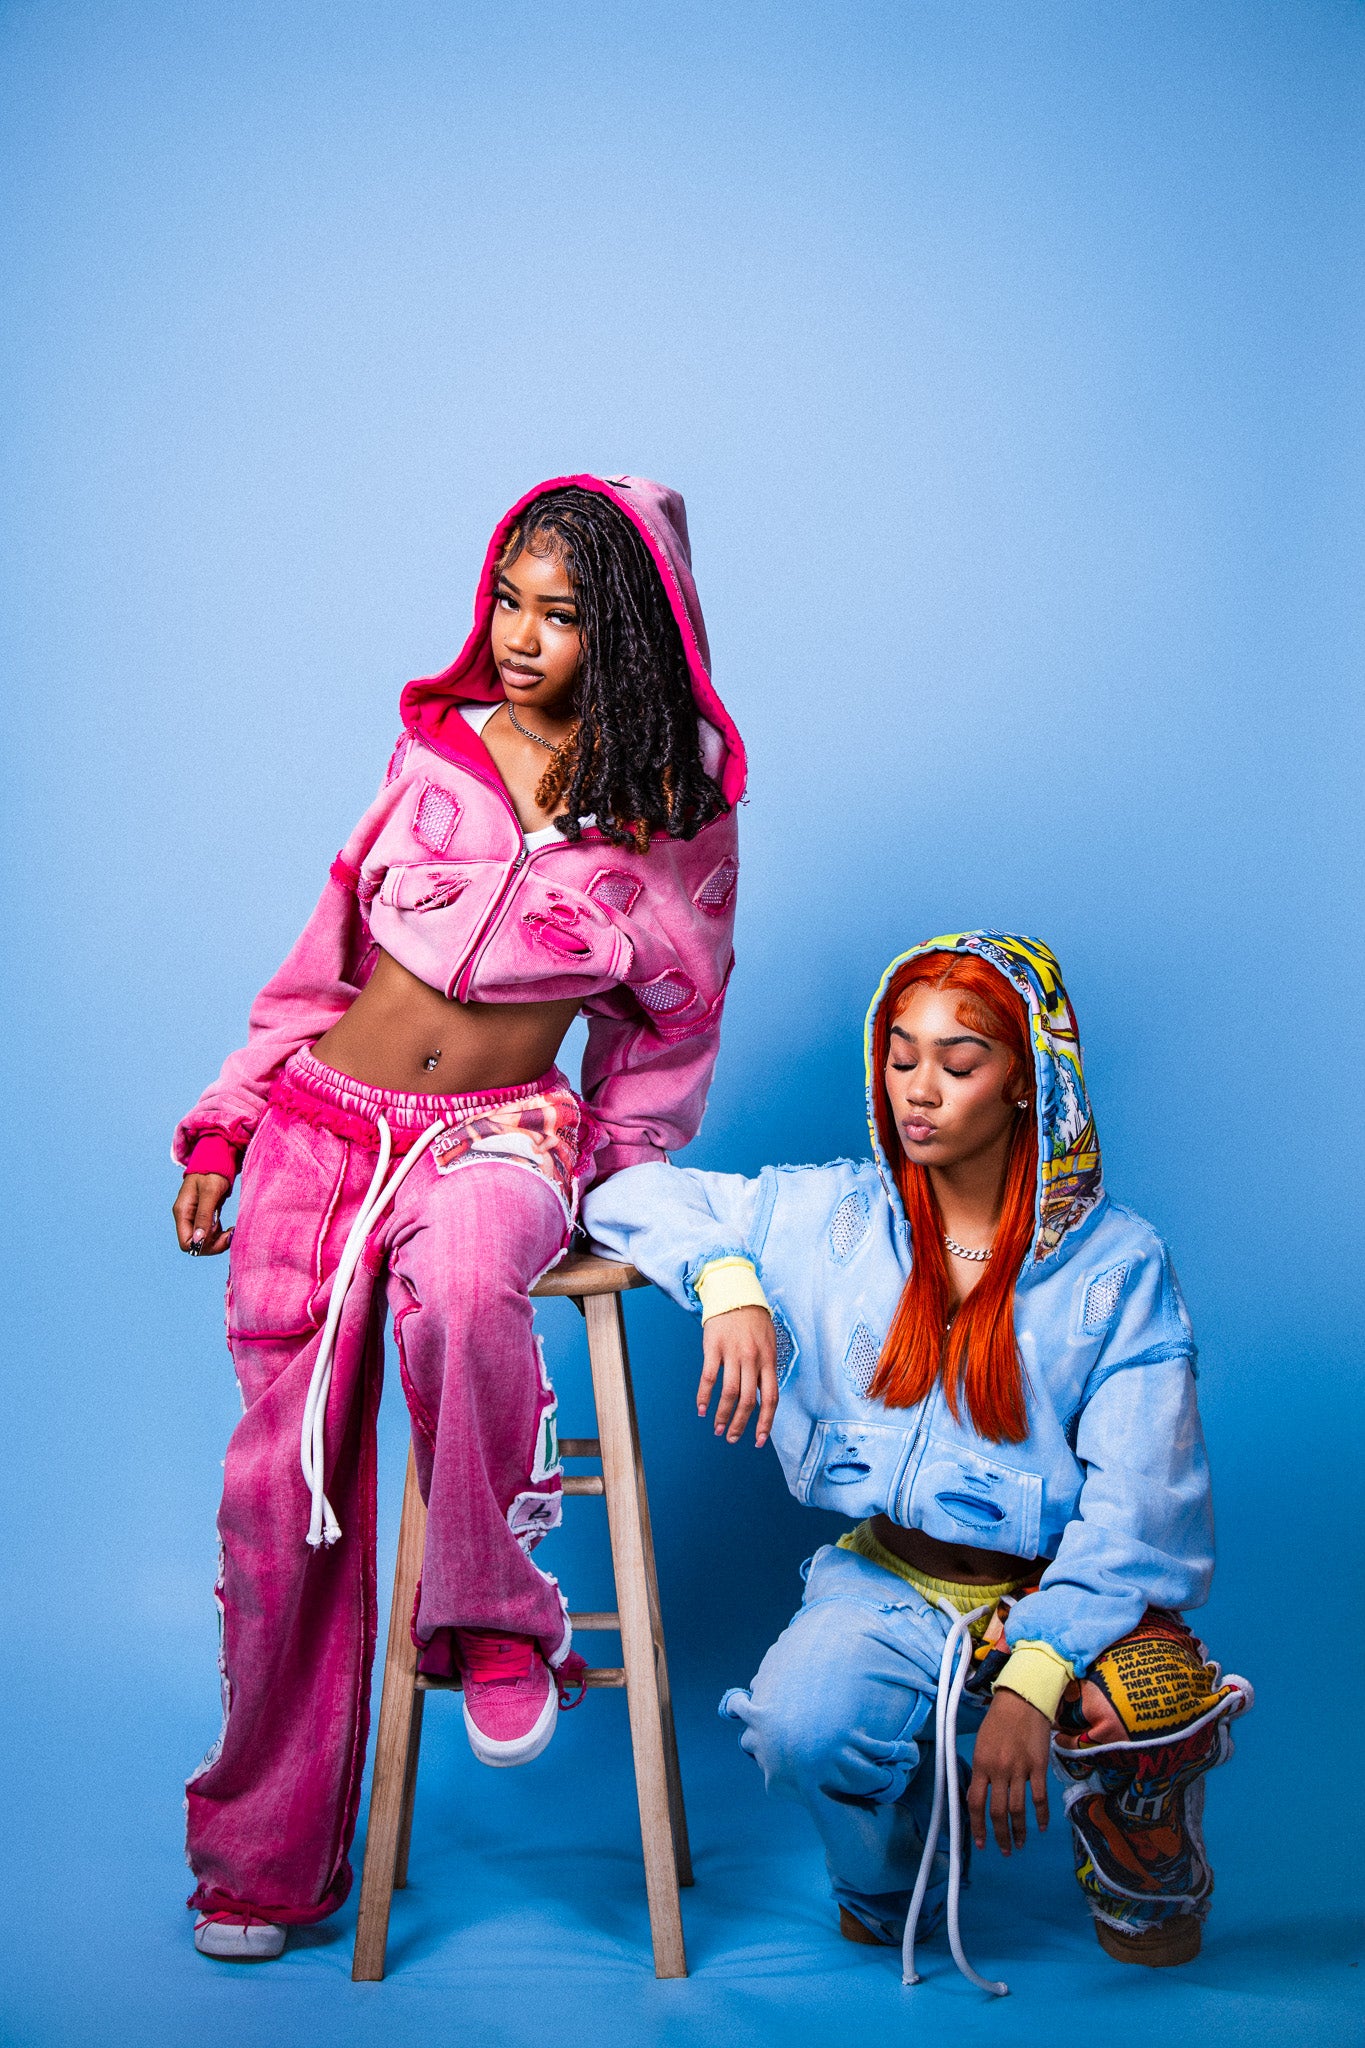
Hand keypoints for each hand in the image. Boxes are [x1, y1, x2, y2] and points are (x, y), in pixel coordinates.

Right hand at [173, 1173, 232, 1255]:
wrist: (216, 1158)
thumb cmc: (212, 1172)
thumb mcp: (210, 1192)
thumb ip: (204, 1215)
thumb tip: (198, 1240)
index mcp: (183, 1212)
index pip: (187, 1243)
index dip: (203, 1245)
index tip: (221, 1234)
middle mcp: (186, 1217)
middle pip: (196, 1245)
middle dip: (213, 1244)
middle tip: (230, 1234)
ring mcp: (195, 1217)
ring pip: (204, 1241)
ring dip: (218, 1240)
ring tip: (231, 1230)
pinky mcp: (204, 1216)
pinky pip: (210, 1234)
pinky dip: (220, 1234)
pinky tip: (229, 1228)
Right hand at [695, 1306, 777, 1446]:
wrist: (735, 1293)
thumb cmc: (754, 1322)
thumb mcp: (769, 1344)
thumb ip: (765, 1370)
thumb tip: (761, 1399)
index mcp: (769, 1360)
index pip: (771, 1398)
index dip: (765, 1422)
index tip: (758, 1440)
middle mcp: (752, 1359)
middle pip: (748, 1401)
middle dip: (740, 1425)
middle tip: (732, 1439)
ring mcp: (732, 1353)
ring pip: (729, 1393)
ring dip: (722, 1415)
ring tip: (718, 1429)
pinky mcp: (713, 1348)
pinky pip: (709, 1377)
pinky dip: (704, 1396)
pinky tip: (701, 1409)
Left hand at [968, 1686, 1051, 1853]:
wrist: (1022, 1700)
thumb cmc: (998, 1721)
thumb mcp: (981, 1744)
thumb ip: (980, 1770)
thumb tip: (976, 1797)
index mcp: (980, 1763)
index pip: (974, 1802)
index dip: (977, 1826)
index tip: (981, 1843)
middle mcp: (998, 1769)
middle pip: (997, 1812)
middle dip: (999, 1836)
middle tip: (1003, 1851)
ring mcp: (1019, 1769)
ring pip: (1018, 1809)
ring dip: (1018, 1832)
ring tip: (1019, 1844)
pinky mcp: (1038, 1766)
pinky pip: (1039, 1798)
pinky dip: (1041, 1816)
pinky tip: (1041, 1827)